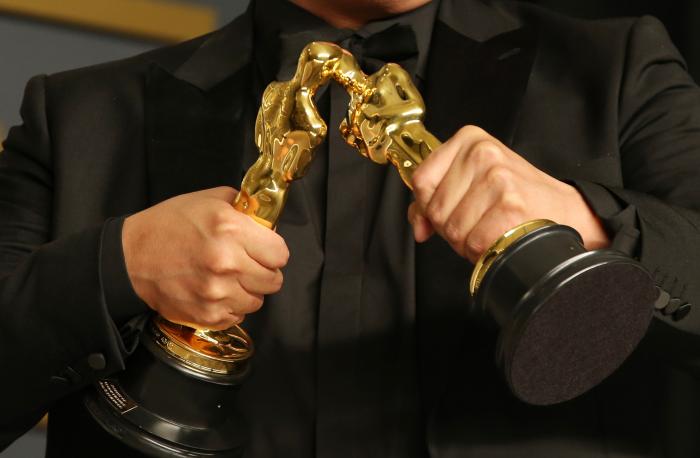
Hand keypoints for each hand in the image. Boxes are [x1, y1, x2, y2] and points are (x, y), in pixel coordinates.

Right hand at [122, 187, 288, 329]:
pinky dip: (231, 306)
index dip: (272, 251)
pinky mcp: (207, 314)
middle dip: (263, 271)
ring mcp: (217, 292)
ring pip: (258, 301)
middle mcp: (227, 262)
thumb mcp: (209, 200)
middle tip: (246, 264)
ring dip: (247, 291)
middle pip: (274, 280)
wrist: (130, 257)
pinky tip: (216, 291)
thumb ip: (244, 209)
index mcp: (231, 229)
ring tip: (228, 278)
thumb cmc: (169, 225)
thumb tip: (268, 224)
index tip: (263, 249)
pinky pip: (238, 316)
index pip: (280, 253)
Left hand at [408, 126, 609, 262]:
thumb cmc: (517, 196)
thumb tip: (418, 226)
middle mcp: (482, 153)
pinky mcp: (511, 205)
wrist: (566, 209)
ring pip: (453, 229)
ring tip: (489, 231)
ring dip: (467, 243)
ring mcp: (497, 178)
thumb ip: (435, 198)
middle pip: (436, 209)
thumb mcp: (473, 182)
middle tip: (476, 225)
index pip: (421, 180)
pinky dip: (484, 252)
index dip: (427, 207)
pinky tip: (499, 239)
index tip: (446, 212)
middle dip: (450, 229)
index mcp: (469, 140)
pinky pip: (475, 242)